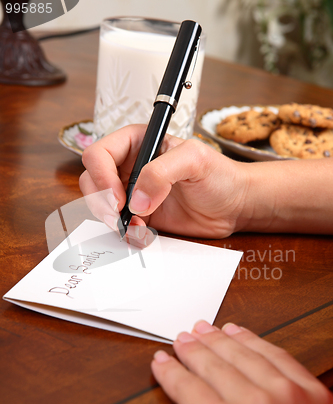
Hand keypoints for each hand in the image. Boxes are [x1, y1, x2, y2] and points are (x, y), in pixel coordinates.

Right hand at [80, 125, 249, 237]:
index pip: (98, 154)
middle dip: (102, 202)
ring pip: (100, 206)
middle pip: (92, 181)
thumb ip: (161, 172)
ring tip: (140, 225)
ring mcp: (133, 193)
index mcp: (137, 143)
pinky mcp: (140, 216)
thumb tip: (136, 200)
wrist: (233, 205)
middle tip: (121, 216)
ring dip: (114, 220)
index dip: (102, 177)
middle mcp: (130, 166)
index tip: (120, 197)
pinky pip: (119, 226)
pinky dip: (127, 233)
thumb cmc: (220, 175)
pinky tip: (145, 233)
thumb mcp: (195, 160)